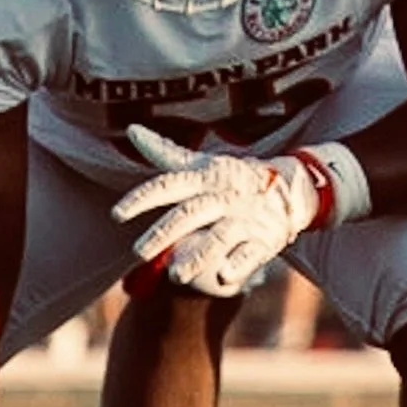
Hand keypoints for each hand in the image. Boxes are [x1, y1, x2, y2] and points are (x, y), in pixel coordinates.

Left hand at [111, 124, 323, 297]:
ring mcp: (245, 218)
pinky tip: (224, 277)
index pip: (169, 184)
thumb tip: (130, 129)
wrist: (290, 185)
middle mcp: (223, 196)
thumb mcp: (201, 164)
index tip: (116, 214)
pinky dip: (240, 264)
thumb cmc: (232, 177)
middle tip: (138, 252)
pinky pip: (253, 252)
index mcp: (205, 177)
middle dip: (165, 232)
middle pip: (192, 213)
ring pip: (220, 237)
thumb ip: (164, 153)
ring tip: (175, 276)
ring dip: (199, 255)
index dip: (142, 198)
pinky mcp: (265, 237)